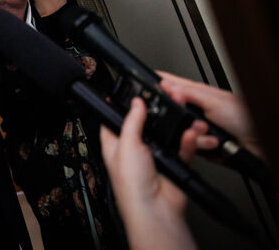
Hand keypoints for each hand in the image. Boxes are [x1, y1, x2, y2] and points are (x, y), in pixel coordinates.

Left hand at [100, 98, 202, 249]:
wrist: (154, 208)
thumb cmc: (131, 184)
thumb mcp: (127, 144)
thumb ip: (132, 122)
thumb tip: (136, 103)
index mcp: (115, 145)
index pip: (114, 121)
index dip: (121, 108)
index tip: (130, 94)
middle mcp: (134, 150)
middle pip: (144, 125)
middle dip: (154, 114)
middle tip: (164, 100)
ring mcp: (154, 157)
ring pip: (166, 135)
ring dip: (175, 125)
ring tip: (180, 112)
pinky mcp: (172, 164)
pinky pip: (182, 148)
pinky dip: (187, 141)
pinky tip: (188, 134)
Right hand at [158, 71, 260, 156]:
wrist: (258, 144)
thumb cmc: (244, 118)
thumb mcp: (214, 100)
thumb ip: (189, 92)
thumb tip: (166, 84)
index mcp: (198, 94)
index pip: (172, 85)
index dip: (159, 84)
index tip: (146, 86)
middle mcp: (196, 110)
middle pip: (171, 111)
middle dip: (177, 116)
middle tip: (188, 117)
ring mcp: (196, 128)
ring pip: (178, 130)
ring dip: (192, 133)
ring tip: (206, 131)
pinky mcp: (199, 144)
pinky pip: (187, 145)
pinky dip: (199, 144)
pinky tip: (211, 142)